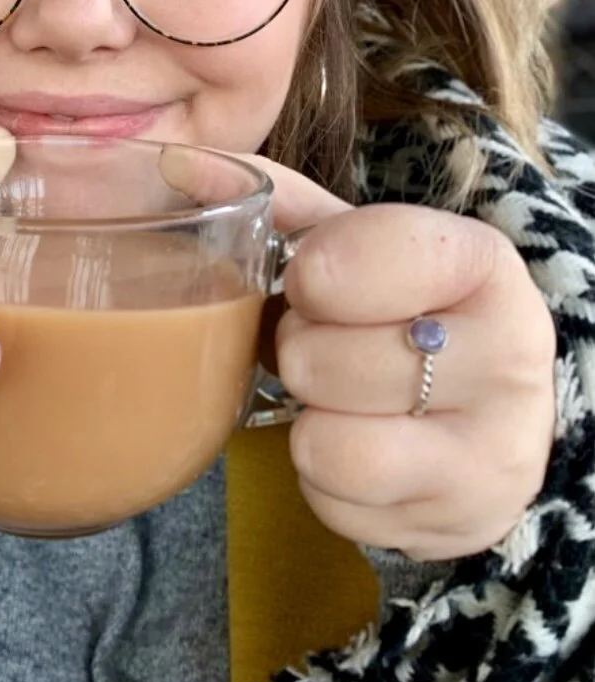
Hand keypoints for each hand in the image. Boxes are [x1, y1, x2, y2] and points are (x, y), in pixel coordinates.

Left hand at [251, 158, 556, 560]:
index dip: (311, 274)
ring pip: (329, 442)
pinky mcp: (463, 518)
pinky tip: (357, 443)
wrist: (485, 410)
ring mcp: (494, 449)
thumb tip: (173, 163)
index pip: (363, 259)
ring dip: (307, 419)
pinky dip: (322, 476)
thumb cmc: (401, 310)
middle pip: (323, 360)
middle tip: (324, 344)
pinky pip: (335, 501)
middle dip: (299, 352)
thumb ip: (274, 199)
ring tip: (337, 397)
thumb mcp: (355, 244)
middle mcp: (508, 356)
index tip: (309, 280)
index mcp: (479, 262)